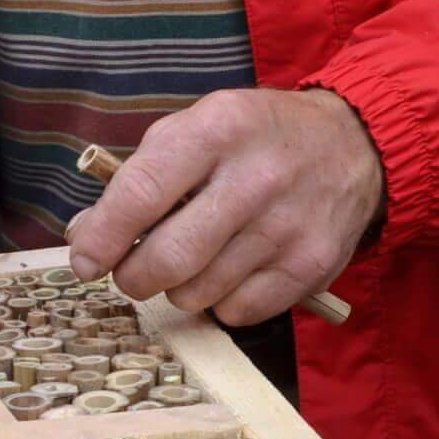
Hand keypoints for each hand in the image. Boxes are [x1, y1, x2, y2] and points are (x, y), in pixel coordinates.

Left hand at [65, 87, 383, 326]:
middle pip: (169, 258)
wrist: (352, 144)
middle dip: (135, 277)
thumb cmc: (255, 138)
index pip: (142, 193)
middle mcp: (257, 177)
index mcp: (218, 129)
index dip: (102, 236)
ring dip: (179, 288)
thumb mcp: (199, 126)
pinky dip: (221, 301)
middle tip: (133, 272)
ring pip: (198, 293)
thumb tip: (87, 236)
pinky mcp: (312, 266)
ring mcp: (289, 226)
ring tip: (194, 260)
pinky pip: (238, 311)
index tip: (86, 261)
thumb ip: (141, 175)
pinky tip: (233, 269)